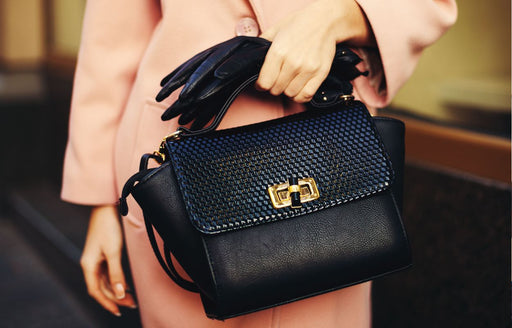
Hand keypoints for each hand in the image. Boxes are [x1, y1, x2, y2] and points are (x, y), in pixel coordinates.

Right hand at [80, 205, 136, 315]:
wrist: (106, 208)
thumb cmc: (108, 227)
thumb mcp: (113, 252)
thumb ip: (116, 273)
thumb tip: (119, 293)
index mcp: (89, 265)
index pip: (96, 291)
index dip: (106, 302)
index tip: (118, 311)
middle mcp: (90, 264)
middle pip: (101, 287)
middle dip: (115, 297)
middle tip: (132, 304)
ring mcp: (96, 260)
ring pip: (105, 281)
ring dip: (117, 290)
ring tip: (131, 298)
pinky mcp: (102, 254)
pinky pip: (107, 273)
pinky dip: (116, 281)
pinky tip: (125, 285)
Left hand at [155, 39, 363, 129]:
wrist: (326, 20)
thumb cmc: (299, 23)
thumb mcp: (275, 30)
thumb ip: (260, 46)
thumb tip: (243, 58)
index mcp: (278, 52)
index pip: (263, 83)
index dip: (261, 85)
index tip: (263, 82)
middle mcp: (292, 62)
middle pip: (275, 90)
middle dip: (274, 87)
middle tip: (277, 78)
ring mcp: (307, 69)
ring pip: (290, 94)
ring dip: (287, 91)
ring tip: (289, 80)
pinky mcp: (320, 74)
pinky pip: (306, 96)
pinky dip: (301, 95)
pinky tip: (299, 86)